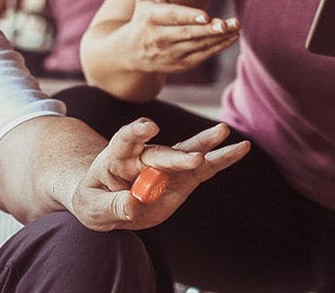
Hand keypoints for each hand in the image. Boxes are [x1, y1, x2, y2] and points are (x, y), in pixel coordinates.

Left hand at [67, 118, 250, 231]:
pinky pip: (204, 169)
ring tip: (224, 132)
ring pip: (187, 152)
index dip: (137, 131)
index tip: (150, 126)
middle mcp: (144, 156)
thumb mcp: (93, 208)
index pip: (125, 139)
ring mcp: (166, 166)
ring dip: (205, 143)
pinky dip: (222, 159)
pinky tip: (241, 148)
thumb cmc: (95, 202)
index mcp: (116, 157)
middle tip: (196, 159)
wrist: (107, 205)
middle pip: (162, 153)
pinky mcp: (182, 178)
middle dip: (179, 156)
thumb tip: (133, 203)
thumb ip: (112, 206)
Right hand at [115, 0, 239, 72]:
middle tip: (228, 23)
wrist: (131, 53)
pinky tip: (232, 37)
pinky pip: (202, 56)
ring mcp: (169, 54)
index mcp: (150, 18)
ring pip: (197, 46)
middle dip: (209, 30)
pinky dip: (217, 47)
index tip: (206, 16)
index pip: (172, 17)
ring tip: (236, 27)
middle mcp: (159, 39)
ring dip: (218, 38)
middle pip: (187, 34)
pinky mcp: (180, 65)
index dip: (189, 17)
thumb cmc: (144, 16)